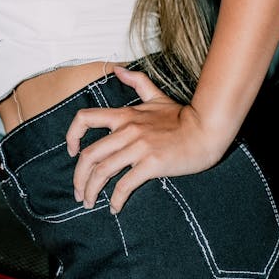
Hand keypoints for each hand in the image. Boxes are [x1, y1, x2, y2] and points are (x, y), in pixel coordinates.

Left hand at [65, 65, 231, 213]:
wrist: (207, 130)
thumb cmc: (182, 116)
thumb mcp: (156, 96)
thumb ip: (136, 83)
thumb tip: (117, 70)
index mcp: (124, 115)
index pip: (85, 118)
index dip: (72, 136)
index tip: (72, 152)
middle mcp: (126, 130)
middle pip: (89, 155)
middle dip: (79, 178)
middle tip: (79, 192)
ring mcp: (138, 147)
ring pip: (102, 172)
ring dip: (91, 191)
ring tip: (90, 203)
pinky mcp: (151, 164)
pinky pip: (125, 185)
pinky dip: (115, 200)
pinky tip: (114, 208)